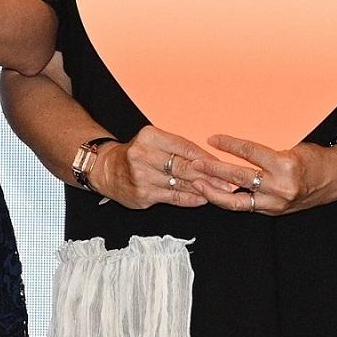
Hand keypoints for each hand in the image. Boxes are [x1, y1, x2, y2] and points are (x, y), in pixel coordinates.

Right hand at [109, 124, 238, 207]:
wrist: (106, 170)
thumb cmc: (136, 155)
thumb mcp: (154, 142)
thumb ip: (178, 149)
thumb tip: (211, 161)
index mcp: (150, 137)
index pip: (185, 147)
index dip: (207, 157)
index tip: (223, 165)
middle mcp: (143, 155)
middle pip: (185, 166)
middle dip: (210, 175)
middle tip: (230, 182)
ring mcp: (141, 176)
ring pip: (180, 183)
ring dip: (203, 189)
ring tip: (221, 192)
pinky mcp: (142, 194)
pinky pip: (172, 197)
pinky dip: (190, 199)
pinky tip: (202, 199)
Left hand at [198, 134, 336, 215]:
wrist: (335, 179)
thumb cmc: (314, 158)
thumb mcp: (292, 147)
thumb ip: (265, 151)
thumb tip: (235, 143)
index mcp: (286, 165)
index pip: (250, 152)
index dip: (228, 144)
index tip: (212, 138)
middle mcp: (280, 186)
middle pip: (239, 178)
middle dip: (214, 170)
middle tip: (195, 163)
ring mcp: (276, 203)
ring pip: (237, 201)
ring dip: (214, 192)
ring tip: (198, 183)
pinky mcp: (273, 212)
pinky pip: (245, 207)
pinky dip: (229, 200)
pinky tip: (215, 193)